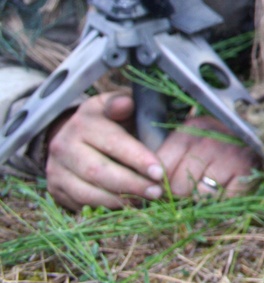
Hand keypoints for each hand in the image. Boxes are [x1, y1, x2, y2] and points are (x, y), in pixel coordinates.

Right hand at [46, 92, 164, 210]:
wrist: (75, 133)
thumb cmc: (110, 119)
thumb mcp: (118, 104)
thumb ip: (124, 104)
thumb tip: (125, 104)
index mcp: (84, 121)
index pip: (113, 143)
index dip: (138, 159)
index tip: (160, 172)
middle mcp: (64, 145)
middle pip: (98, 171)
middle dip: (132, 184)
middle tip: (157, 192)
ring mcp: (56, 169)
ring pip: (87, 192)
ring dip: (119, 200)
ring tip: (145, 201)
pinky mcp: (55, 188)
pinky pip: (80, 204)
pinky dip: (105, 207)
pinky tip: (126, 206)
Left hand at [156, 114, 259, 196]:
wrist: (261, 131)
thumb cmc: (218, 139)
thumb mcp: (191, 139)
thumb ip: (168, 158)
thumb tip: (149, 188)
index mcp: (188, 131)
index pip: (160, 168)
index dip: (160, 183)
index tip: (165, 186)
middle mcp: (207, 142)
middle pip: (178, 186)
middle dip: (182, 193)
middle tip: (191, 188)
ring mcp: (228, 156)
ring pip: (201, 195)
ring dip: (204, 198)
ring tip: (211, 186)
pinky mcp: (246, 171)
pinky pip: (224, 200)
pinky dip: (224, 200)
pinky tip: (226, 187)